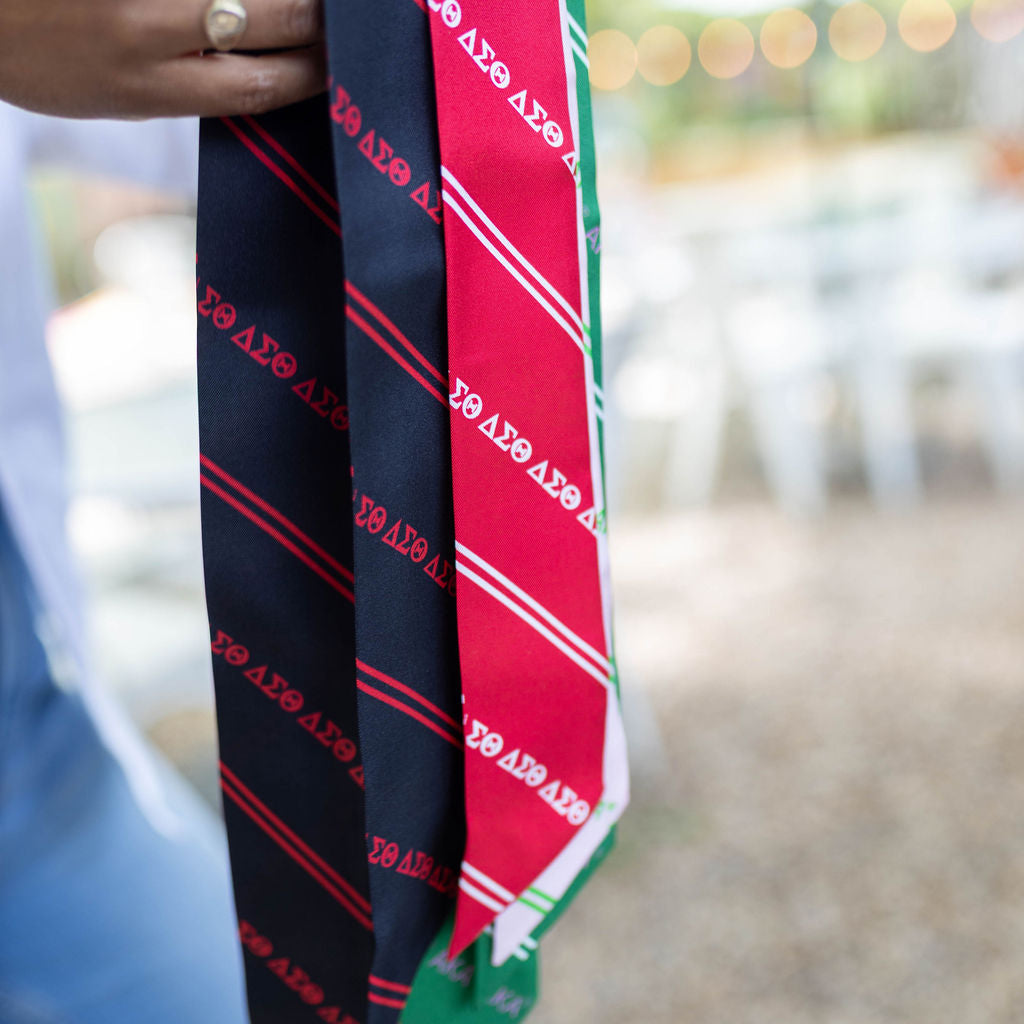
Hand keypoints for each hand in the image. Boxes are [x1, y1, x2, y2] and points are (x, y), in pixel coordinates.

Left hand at [0, 0, 326, 118]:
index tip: (337, 67)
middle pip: (268, 16)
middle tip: (337, 20)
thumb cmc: (45, 60)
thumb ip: (190, 85)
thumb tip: (269, 68)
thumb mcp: (120, 98)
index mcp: (148, 86)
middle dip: (316, 18)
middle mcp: (144, 28)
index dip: (314, 74)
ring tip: (306, 8)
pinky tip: (242, 0)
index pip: (260, 85)